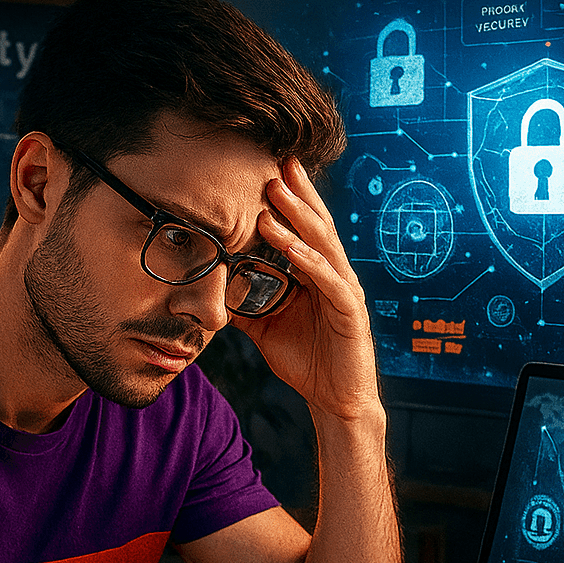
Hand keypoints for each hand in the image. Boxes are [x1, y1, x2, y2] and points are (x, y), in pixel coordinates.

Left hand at [235, 158, 381, 421]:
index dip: (289, 199)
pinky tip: (291, 248)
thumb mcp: (266, 328)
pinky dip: (310, 262)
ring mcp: (345, 291)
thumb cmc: (307, 362)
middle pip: (315, 225)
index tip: (266, 168)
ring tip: (275, 194)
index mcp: (317, 274)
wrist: (336, 401)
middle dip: (296, 192)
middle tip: (274, 161)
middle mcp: (334, 275)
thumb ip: (245, 306)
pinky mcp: (350, 312)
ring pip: (321, 245)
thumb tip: (212, 290)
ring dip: (298, 218)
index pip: (303, 228)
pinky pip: (330, 281)